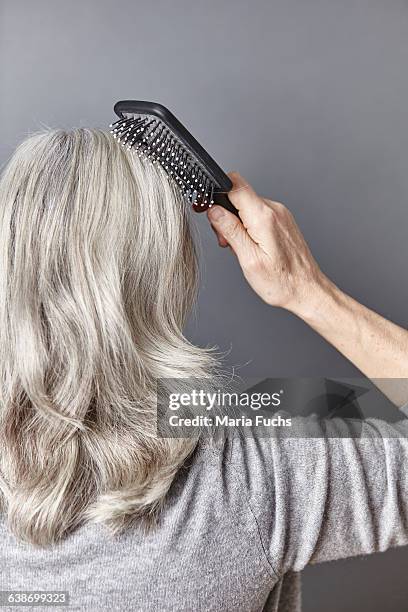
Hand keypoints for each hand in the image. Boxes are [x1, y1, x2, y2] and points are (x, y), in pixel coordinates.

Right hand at [207, 172, 326, 314]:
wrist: (307, 290)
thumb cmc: (281, 281)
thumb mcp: (248, 259)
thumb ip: (230, 230)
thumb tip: (214, 211)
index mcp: (263, 217)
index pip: (235, 184)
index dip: (218, 194)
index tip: (212, 212)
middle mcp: (274, 210)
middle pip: (238, 196)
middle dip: (226, 216)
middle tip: (228, 242)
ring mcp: (280, 214)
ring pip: (247, 206)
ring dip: (237, 224)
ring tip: (242, 249)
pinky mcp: (282, 221)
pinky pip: (258, 215)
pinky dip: (249, 228)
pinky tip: (253, 247)